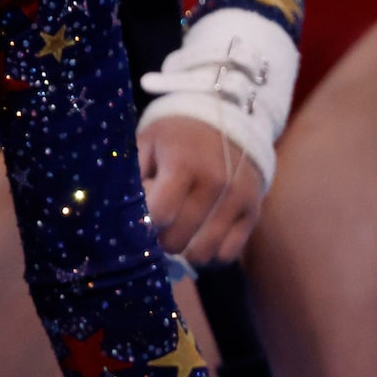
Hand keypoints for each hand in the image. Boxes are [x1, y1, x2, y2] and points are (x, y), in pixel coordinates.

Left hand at [139, 116, 265, 265]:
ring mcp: (238, 200)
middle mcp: (216, 184)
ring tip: (177, 236)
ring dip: (185, 252)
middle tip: (156, 231)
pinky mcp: (253, 213)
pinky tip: (199, 239)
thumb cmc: (176, 137)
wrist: (226, 122)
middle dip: (161, 242)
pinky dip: (210, 254)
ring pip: (205, 253)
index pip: (161, 214)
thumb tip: (123, 215)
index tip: (142, 220)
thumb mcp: (147, 144)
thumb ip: (134, 178)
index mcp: (184, 164)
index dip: (146, 224)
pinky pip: (228, 253)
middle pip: (179, 239)